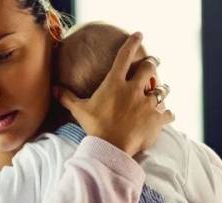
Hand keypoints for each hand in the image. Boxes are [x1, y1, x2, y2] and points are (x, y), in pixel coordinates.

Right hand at [54, 32, 174, 155]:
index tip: (139, 35)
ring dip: (161, 90)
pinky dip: (166, 114)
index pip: (125, 56)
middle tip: (152, 64)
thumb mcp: (80, 111)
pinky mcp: (157, 118)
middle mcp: (134, 89)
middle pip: (149, 68)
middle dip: (151, 64)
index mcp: (115, 83)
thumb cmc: (95, 128)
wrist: (111, 148)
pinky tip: (166, 115)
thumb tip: (53, 88)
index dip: (133, 42)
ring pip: (161, 90)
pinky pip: (167, 113)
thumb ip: (68, 97)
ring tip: (162, 90)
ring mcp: (147, 104)